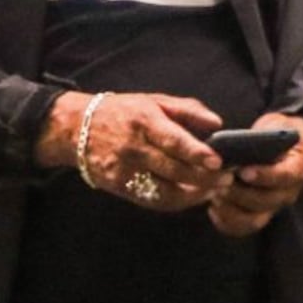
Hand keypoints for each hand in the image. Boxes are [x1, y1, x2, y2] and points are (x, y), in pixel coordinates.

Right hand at [37, 90, 228, 212]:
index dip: (197, 153)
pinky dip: (175, 201)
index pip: (173, 141)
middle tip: (226, 179)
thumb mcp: (154, 101)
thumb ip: (187, 110)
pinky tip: (189, 195)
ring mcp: (124, 170)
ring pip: (164, 191)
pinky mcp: (118, 185)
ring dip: (193, 195)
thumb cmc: (123, 112)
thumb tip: (217, 123)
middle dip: (204, 179)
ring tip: (212, 190)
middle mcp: (133, 147)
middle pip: (173, 170)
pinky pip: (152, 200)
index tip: (218, 161)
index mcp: (144, 121)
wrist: (76, 128)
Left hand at [207, 112, 302, 238]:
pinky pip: (242, 227)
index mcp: (296, 168)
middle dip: (239, 194)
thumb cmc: (271, 137)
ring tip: (214, 195)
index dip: (263, 176)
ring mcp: (273, 207)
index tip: (243, 171)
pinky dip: (225, 221)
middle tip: (218, 184)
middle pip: (266, 201)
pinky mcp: (258, 215)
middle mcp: (287, 192)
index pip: (285, 176)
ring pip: (254, 220)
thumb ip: (257, 140)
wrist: (279, 149)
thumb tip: (230, 147)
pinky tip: (212, 209)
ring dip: (230, 210)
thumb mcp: (270, 132)